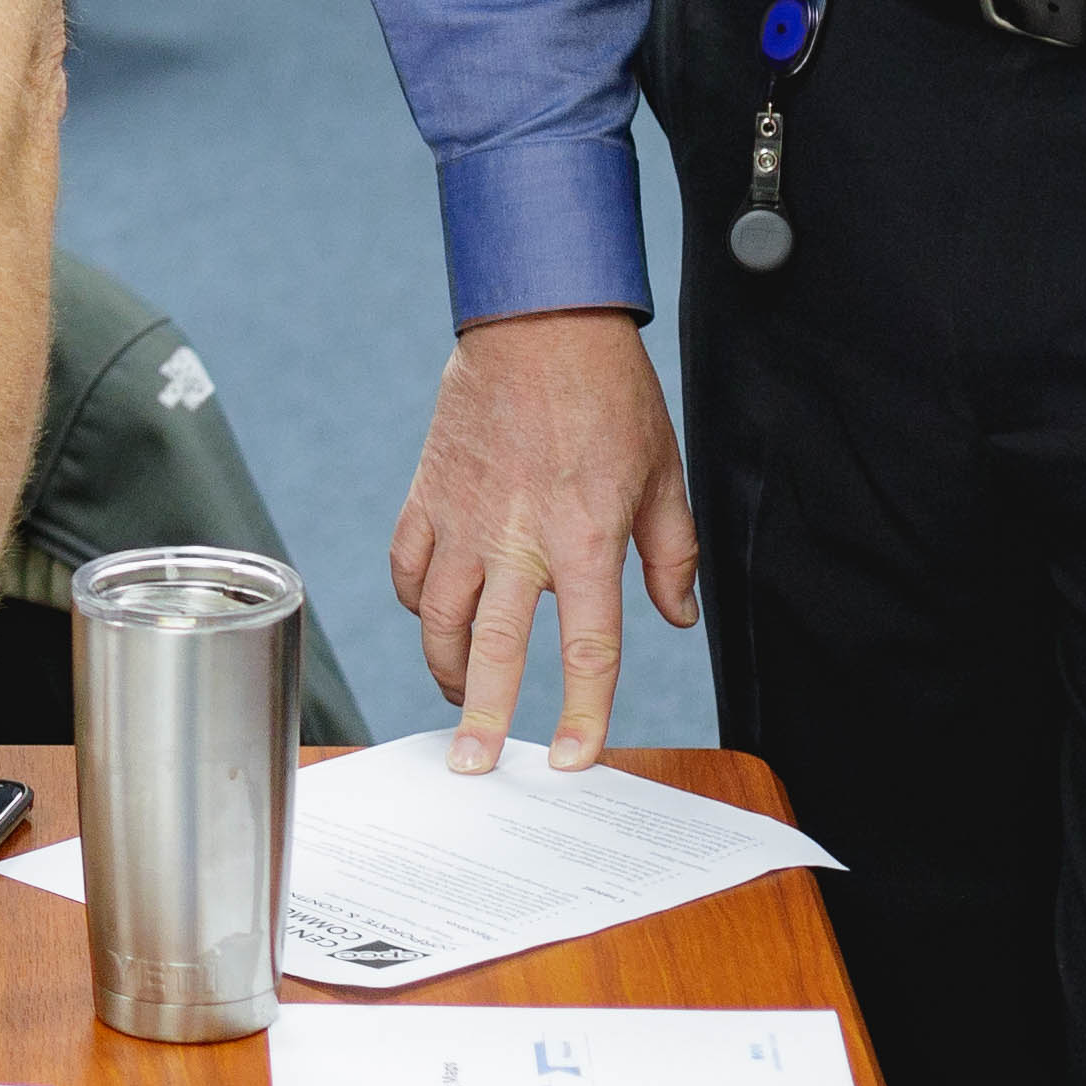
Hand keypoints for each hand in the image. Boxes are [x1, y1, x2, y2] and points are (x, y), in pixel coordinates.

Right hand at [386, 308, 699, 774]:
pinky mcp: (430, 490)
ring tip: (455, 694)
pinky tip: (429, 611)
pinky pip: (407, 562)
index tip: (572, 759)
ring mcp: (464, 514)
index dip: (582, 713)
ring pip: (436, 612)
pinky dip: (414, 597)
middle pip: (493, 647)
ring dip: (443, 665)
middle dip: (481, 715)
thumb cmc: (610, 393)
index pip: (586, 649)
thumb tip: (677, 617)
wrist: (541, 319)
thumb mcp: (664, 475)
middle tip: (470, 766)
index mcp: (586, 537)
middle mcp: (518, 536)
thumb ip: (672, 555)